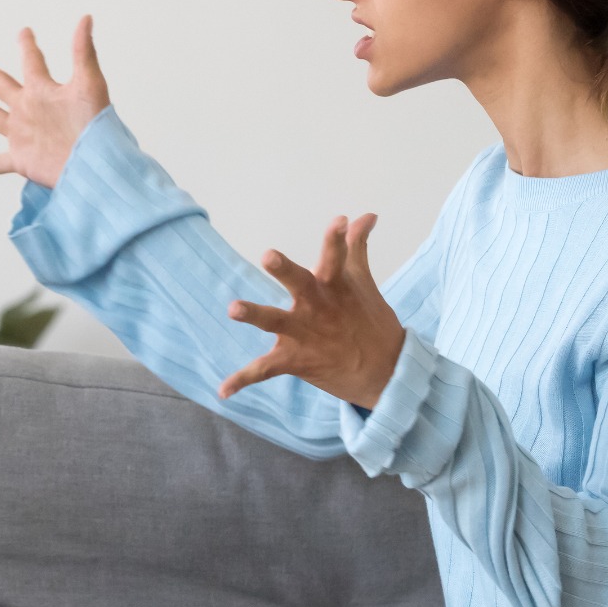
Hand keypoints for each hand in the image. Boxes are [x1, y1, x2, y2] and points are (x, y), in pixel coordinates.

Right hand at [0, 15, 109, 188]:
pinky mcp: (22, 159)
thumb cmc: (97, 126)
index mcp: (43, 91)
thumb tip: (86, 17)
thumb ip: (83, 51)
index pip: (32, 62)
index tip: (24, 31)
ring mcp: (23, 134)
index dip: (27, 46)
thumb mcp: (89, 84)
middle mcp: (29, 109)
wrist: (96, 164)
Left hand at [219, 214, 405, 409]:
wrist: (386, 371)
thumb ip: (357, 247)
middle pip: (300, 283)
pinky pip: (264, 370)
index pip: (336, 257)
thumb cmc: (370, 320)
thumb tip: (366, 215)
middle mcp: (318, 306)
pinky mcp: (296, 360)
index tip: (341, 221)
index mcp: (334, 285)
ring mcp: (305, 334)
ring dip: (254, 314)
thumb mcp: (362, 282)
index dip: (337, 239)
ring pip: (274, 322)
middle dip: (284, 270)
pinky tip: (221, 391)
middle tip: (268, 255)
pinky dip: (241, 380)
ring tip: (233, 308)